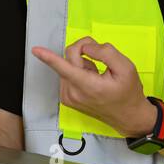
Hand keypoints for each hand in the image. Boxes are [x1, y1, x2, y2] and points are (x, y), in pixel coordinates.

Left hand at [31, 38, 157, 136]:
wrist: (128, 116)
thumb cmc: (128, 92)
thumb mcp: (126, 68)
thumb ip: (105, 52)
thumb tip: (86, 47)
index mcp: (87, 86)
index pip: (64, 68)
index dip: (48, 57)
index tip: (35, 50)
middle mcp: (73, 93)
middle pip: (70, 56)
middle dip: (84, 50)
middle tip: (100, 55)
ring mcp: (68, 96)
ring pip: (69, 63)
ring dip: (83, 62)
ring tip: (98, 74)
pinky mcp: (67, 97)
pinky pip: (68, 73)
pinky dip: (79, 71)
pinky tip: (92, 80)